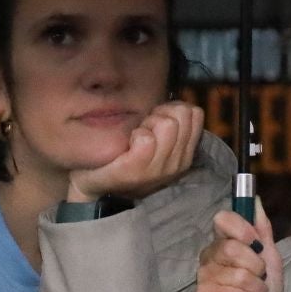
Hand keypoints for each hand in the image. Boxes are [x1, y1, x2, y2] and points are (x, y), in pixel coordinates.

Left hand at [66, 101, 204, 203]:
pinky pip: (146, 140)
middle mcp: (177, 164)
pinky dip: (136, 134)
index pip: (195, 114)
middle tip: (144, 128)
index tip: (157, 120)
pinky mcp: (135, 171)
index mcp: (185, 155)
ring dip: (148, 123)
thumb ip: (172, 126)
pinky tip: (129, 143)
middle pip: (182, 115)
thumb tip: (179, 104)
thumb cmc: (127, 160)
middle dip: (161, 114)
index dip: (173, 109)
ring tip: (136, 136)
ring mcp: (158, 170)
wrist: (96, 187)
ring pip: (167, 124)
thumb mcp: (159, 144)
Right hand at [195, 202, 282, 291]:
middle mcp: (210, 256)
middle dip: (256, 267)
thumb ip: (262, 231)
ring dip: (257, 290)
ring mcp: (204, 277)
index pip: (223, 220)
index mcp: (224, 243)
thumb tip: (255, 200)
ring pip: (237, 275)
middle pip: (232, 248)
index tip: (255, 243)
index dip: (241, 229)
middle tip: (260, 280)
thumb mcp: (270, 259)